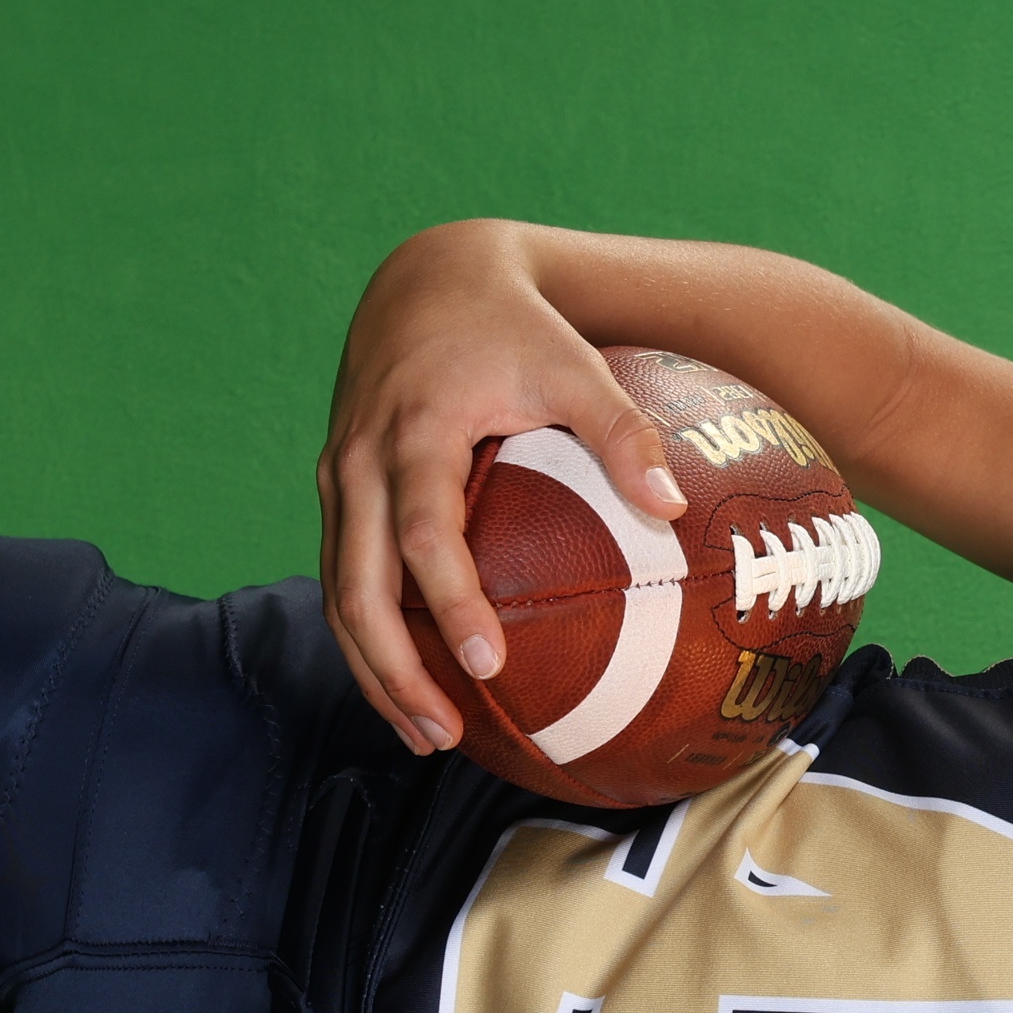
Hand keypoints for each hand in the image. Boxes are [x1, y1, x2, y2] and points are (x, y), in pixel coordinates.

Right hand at [317, 219, 689, 757]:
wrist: (428, 277)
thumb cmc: (514, 327)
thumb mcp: (575, 364)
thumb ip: (624, 433)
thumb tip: (674, 510)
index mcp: (414, 431)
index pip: (423, 535)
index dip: (450, 604)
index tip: (487, 664)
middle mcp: (360, 461)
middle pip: (359, 587)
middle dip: (394, 669)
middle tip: (444, 733)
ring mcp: (339, 478)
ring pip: (340, 594)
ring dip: (375, 670)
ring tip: (427, 735)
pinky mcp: (337, 491)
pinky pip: (343, 578)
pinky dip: (370, 637)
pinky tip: (414, 686)